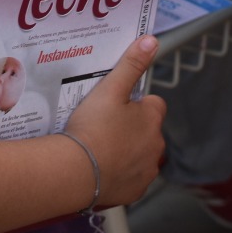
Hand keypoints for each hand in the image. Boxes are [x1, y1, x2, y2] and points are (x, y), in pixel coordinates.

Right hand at [64, 35, 166, 208]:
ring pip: (139, 154)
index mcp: (152, 119)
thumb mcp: (110, 89)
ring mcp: (146, 170)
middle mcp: (156, 146)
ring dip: (126, 151)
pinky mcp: (134, 191)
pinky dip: (119, 173)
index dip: (135, 103)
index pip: (153, 104)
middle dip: (130, 128)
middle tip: (103, 126)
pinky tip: (99, 167)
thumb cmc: (92, 128)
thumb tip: (151, 42)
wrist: (75, 173)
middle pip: (146, 130)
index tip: (116, 106)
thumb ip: (131, 64)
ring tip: (99, 147)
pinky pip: (130, 178)